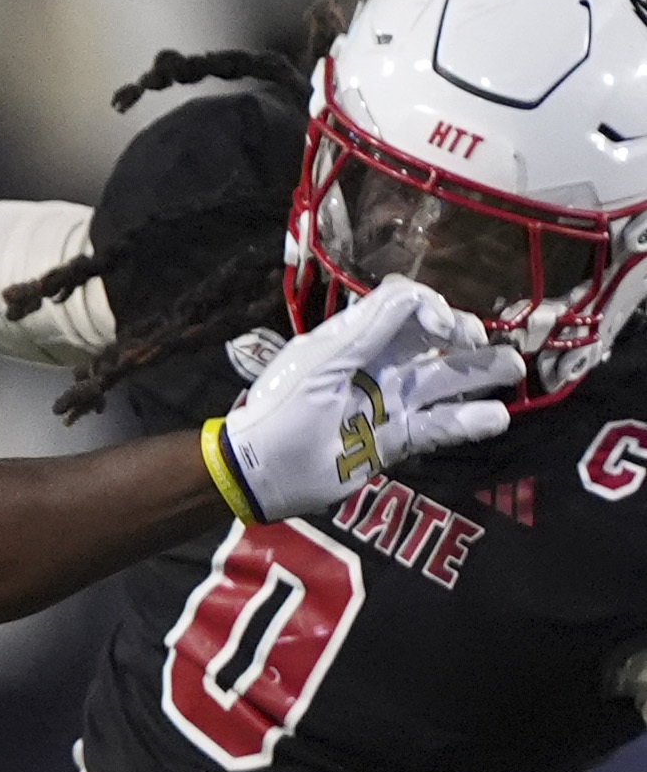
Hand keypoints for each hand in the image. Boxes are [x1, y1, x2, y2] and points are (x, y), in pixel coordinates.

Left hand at [221, 276, 522, 519]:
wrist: (258, 475)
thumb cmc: (282, 414)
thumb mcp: (321, 368)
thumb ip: (367, 332)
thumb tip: (414, 296)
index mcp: (351, 341)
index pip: (401, 306)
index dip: (429, 307)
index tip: (445, 328)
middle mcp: (375, 366)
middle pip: (431, 338)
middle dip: (462, 334)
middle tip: (481, 342)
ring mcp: (386, 403)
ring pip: (442, 380)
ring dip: (478, 372)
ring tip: (511, 369)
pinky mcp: (393, 439)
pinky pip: (436, 424)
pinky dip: (466, 420)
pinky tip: (494, 417)